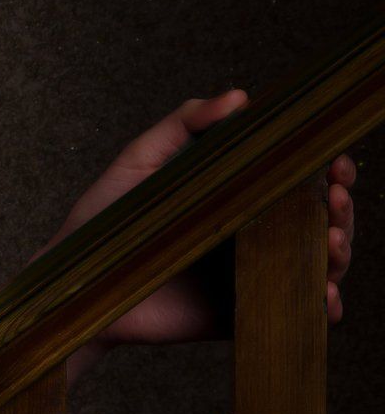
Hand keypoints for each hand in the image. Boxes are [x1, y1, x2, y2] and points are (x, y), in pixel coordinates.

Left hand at [49, 88, 357, 348]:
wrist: (72, 285)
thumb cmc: (102, 220)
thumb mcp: (140, 160)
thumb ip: (184, 124)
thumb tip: (240, 96)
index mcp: (238, 199)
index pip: (299, 183)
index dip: (329, 172)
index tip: (336, 162)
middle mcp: (252, 237)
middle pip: (320, 223)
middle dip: (342, 210)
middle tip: (337, 196)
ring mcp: (249, 278)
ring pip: (318, 267)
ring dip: (339, 254)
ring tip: (332, 241)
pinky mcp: (239, 316)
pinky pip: (294, 317)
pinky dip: (322, 310)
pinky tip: (325, 296)